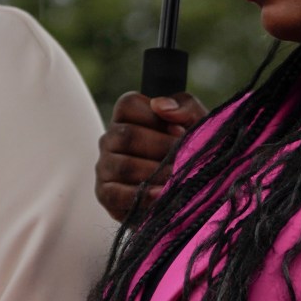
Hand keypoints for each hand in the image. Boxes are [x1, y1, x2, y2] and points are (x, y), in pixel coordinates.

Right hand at [94, 91, 204, 220]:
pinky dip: (141, 195)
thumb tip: (160, 105)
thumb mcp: (195, 125)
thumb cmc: (190, 154)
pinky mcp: (105, 194)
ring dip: (155, 173)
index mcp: (128, 118)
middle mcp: (111, 139)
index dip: (155, 116)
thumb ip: (185, 107)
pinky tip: (161, 195)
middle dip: (161, 147)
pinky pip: (116, 194)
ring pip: (124, 165)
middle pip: (127, 135)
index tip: (180, 131)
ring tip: (177, 178)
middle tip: (183, 158)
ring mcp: (105, 166)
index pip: (128, 104)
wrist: (191, 195)